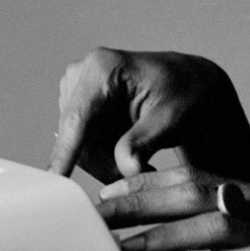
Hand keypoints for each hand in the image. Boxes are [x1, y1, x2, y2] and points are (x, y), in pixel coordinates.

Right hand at [48, 48, 249, 183]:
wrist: (194, 87)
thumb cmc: (188, 95)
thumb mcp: (172, 119)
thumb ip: (144, 141)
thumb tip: (125, 168)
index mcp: (103, 69)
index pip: (77, 120)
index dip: (65, 153)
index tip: (54, 182)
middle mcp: (82, 75)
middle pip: (77, 139)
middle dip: (106, 163)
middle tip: (143, 170)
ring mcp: (77, 91)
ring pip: (78, 147)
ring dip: (108, 162)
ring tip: (144, 159)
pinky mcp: (78, 107)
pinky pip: (82, 147)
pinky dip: (107, 156)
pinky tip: (132, 151)